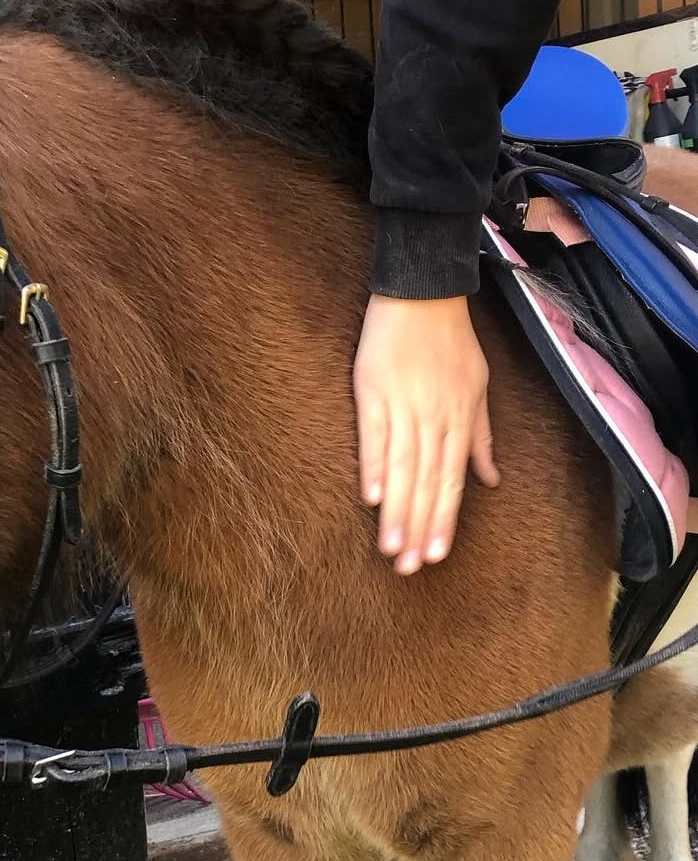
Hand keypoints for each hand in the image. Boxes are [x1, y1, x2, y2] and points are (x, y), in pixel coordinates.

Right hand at [353, 294, 499, 573]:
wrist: (421, 292)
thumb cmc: (450, 341)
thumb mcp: (477, 387)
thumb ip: (480, 437)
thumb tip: (491, 481)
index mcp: (457, 419)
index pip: (450, 481)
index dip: (443, 520)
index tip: (436, 555)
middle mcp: (433, 418)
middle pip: (425, 483)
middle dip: (418, 528)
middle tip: (409, 567)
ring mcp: (402, 405)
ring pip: (401, 469)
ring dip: (396, 511)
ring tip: (389, 547)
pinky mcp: (372, 391)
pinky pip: (373, 436)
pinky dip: (372, 466)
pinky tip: (369, 497)